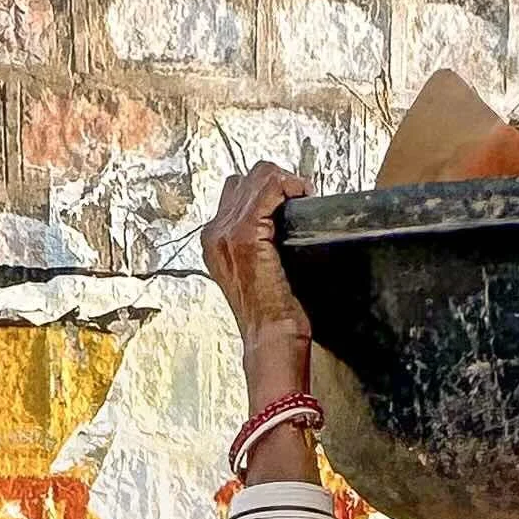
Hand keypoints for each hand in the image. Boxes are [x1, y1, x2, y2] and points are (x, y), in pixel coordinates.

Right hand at [201, 163, 312, 364]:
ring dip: (284, 181)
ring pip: (255, 178)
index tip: (293, 201)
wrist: (270, 340)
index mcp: (215, 242)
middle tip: (300, 196)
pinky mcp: (247, 236)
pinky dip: (287, 185)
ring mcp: (227, 233)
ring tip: (303, 195)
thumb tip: (279, 226)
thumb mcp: (257, 277)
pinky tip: (302, 194)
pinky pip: (267, 189)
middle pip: (244, 180)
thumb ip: (259, 248)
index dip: (267, 190)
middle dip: (276, 182)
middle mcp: (215, 234)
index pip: (237, 193)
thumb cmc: (271, 319)